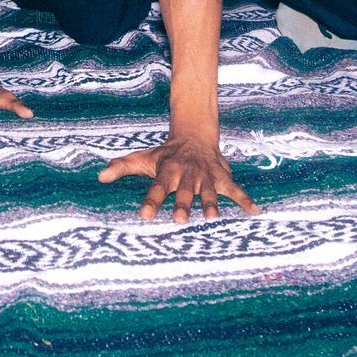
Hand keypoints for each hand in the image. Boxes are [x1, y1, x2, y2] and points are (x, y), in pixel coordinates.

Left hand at [98, 136, 256, 222]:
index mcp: (167, 171)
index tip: (144, 216)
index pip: (156, 187)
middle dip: (182, 204)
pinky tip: (255, 212)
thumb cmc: (165, 155)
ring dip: (210, 203)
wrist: (194, 135)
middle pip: (184, 191)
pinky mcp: (222, 178)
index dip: (151, 201)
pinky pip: (236, 189)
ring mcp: (206, 176)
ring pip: (209, 191)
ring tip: (212, 218)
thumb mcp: (142, 159)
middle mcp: (187, 174)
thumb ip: (122, 167)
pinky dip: (246, 200)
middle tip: (180, 220)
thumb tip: (100, 176)